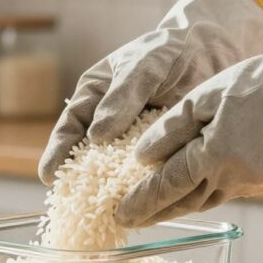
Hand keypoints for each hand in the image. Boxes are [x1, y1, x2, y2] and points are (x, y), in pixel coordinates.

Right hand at [37, 0, 262, 184]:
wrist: (211, 52)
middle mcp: (108, 123)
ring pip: (116, 171)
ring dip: (111, 190)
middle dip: (79, 180)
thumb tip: (96, 136)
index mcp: (93, 97)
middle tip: (72, 202)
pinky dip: (143, 189)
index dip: (58, 152)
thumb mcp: (144, 65)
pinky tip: (143, 204)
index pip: (69, 127)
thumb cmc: (169, 50)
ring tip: (104, 211)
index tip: (51, 175)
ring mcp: (133, 142)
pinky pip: (147, 174)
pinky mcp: (158, 154)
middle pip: (88, 156)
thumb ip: (122, 95)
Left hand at [115, 4, 262, 226]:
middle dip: (156, 214)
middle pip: (185, 203)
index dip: (141, 203)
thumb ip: (169, 130)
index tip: (120, 215)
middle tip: (130, 222)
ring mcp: (254, 182)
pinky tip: (194, 188)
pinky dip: (206, 193)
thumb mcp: (202, 99)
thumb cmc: (253, 84)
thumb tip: (141, 157)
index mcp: (214, 156)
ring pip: (207, 200)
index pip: (167, 187)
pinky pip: (228, 191)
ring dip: (181, 207)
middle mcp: (233, 177)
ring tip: (156, 210)